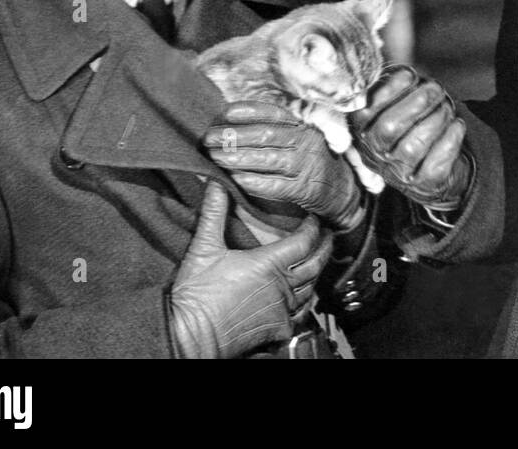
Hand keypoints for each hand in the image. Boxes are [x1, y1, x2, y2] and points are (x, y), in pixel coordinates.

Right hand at [169, 181, 330, 358]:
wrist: (190, 335)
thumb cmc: (196, 295)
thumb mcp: (204, 248)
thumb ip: (213, 213)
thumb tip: (215, 183)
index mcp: (269, 264)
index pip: (304, 241)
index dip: (313, 228)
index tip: (314, 219)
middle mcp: (282, 287)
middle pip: (316, 263)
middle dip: (324, 247)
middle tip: (328, 236)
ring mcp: (282, 310)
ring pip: (311, 288)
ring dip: (316, 273)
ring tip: (316, 262)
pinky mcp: (278, 328)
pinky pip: (301, 314)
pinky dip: (305, 302)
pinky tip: (302, 297)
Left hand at [203, 102, 363, 230]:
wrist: (342, 190)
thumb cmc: (313, 160)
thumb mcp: (303, 137)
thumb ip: (278, 128)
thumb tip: (236, 121)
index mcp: (304, 125)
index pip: (274, 113)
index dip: (249, 111)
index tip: (225, 113)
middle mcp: (307, 141)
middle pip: (265, 135)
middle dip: (234, 135)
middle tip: (209, 138)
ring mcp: (306, 165)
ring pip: (267, 159)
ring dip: (237, 158)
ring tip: (215, 157)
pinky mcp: (303, 189)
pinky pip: (273, 185)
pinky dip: (252, 181)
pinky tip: (234, 179)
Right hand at [351, 65, 470, 210]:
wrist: (436, 170)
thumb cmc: (413, 126)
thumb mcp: (396, 105)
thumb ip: (392, 88)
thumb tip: (403, 73)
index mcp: (362, 132)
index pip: (364, 112)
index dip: (387, 90)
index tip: (410, 74)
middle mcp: (374, 155)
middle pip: (388, 128)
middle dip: (416, 102)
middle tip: (436, 88)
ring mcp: (398, 173)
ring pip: (412, 147)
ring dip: (435, 119)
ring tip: (447, 106)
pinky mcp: (424, 185)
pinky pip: (436, 164)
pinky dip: (450, 140)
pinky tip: (457, 125)